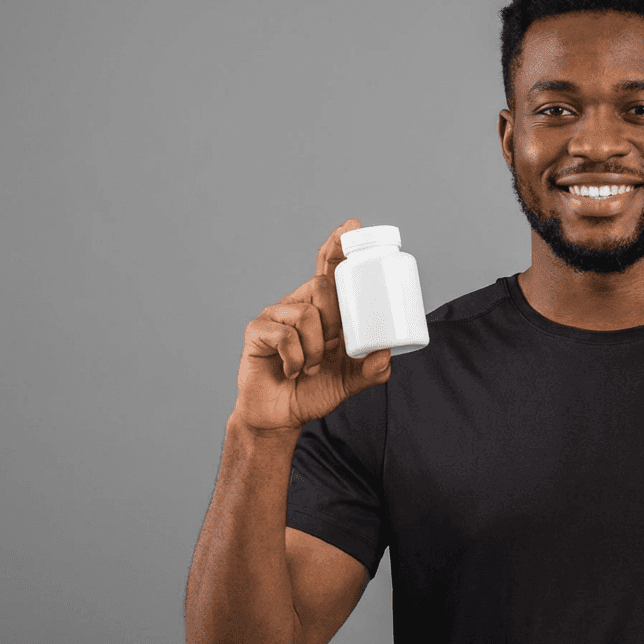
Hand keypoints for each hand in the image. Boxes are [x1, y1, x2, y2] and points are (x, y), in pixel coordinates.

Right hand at [232, 219, 392, 437]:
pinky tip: (293, 370)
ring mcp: (276, 316)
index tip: (351, 227)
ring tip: (311, 367)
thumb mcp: (351, 381)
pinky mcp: (257, 331)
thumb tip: (386, 352)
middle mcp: (298, 305)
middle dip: (334, 320)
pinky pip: (284, 335)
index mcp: (322, 310)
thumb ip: (372, 370)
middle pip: (322, 286)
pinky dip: (296, 358)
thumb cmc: (312, 391)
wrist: (280, 416)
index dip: (338, 247)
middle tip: (333, 347)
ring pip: (307, 313)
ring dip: (316, 348)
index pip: (329, 269)